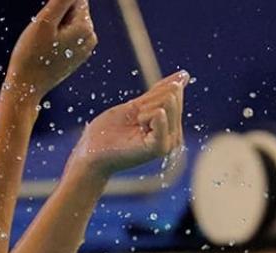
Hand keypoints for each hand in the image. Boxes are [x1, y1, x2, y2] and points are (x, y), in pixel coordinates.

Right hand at [5, 0, 96, 98]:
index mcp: (85, 27)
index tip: (45, 25)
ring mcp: (84, 49)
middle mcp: (90, 37)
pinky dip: (54, 40)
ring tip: (43, 46)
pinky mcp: (76, 57)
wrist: (26, 89)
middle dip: (56, 18)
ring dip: (54, 29)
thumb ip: (62, 0)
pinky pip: (66, 37)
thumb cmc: (31, 56)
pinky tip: (45, 53)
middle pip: (73, 11)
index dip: (54, 8)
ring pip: (68, 24)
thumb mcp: (44, 22)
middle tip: (42, 37)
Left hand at [69, 71, 187, 179]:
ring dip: (142, 111)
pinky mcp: (159, 147)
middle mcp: (174, 135)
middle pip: (171, 96)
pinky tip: (138, 126)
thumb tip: (184, 75)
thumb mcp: (136, 106)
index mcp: (170, 124)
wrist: (91, 153)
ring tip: (133, 128)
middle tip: (132, 122)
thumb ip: (159, 93)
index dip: (149, 97)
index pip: (173, 92)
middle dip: (146, 103)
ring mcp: (168, 142)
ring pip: (166, 102)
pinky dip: (149, 116)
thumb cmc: (108, 132)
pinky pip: (161, 117)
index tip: (136, 114)